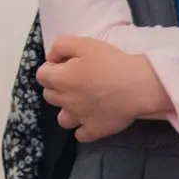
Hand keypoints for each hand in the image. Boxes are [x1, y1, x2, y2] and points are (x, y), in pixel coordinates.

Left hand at [34, 36, 168, 141]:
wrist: (137, 86)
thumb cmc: (111, 62)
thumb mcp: (84, 43)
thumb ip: (60, 45)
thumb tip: (51, 58)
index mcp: (60, 79)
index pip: (41, 75)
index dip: (52, 68)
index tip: (68, 64)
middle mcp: (64, 101)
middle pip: (49, 96)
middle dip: (58, 87)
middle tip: (78, 80)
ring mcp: (78, 118)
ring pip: (62, 119)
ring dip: (68, 111)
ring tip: (83, 102)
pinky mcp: (93, 130)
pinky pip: (80, 135)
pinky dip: (83, 128)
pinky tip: (93, 118)